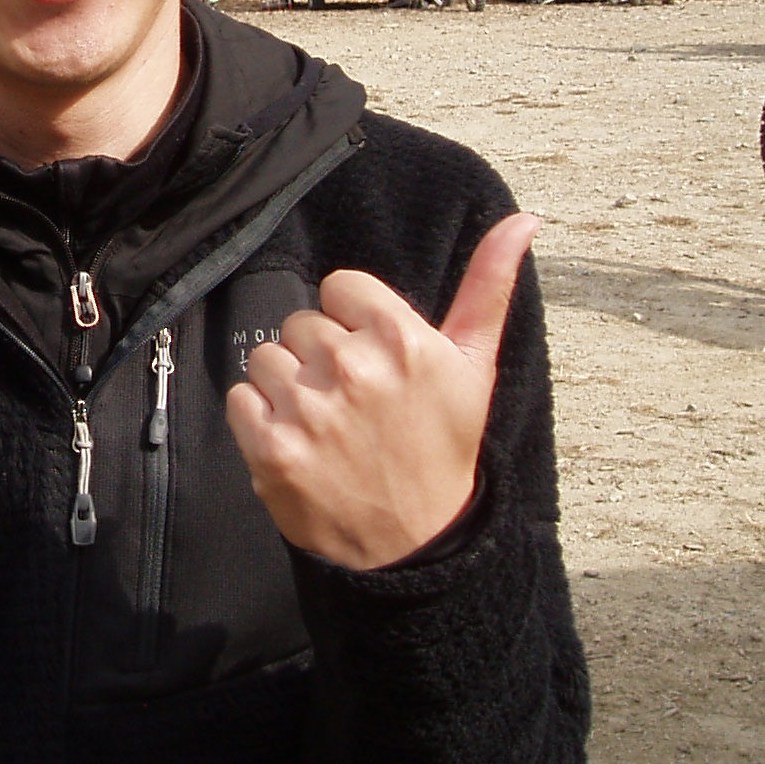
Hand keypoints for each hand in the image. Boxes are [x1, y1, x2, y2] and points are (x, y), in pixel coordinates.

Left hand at [224, 214, 538, 570]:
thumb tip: (523, 220)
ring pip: (268, 357)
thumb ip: (489, 285)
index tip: (373, 358)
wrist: (415, 543)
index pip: (340, 287)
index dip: (353, 322)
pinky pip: (241, 398)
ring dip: (289, 387)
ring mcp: (309, 410)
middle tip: (354, 401)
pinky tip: (297, 441)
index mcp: (401, 339)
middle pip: (302, 323)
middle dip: (322, 358)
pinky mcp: (271, 448)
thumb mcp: (475, 366)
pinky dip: (259, 419)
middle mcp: (353, 369)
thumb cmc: (442, 447)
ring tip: (326, 422)